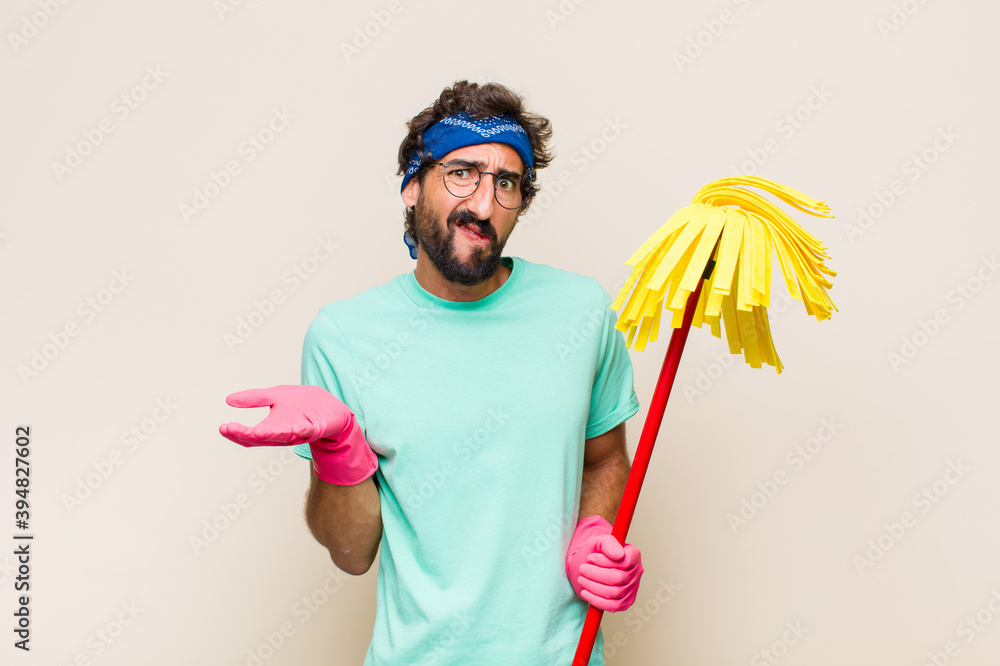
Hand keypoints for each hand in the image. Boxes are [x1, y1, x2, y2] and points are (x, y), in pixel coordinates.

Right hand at [219, 384, 376, 484]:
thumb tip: (228, 400)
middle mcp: (283, 434)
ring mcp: (300, 432)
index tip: (222, 427)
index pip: (250, 435)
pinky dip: (302, 430)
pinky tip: (296, 427)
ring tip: (256, 431)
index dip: (236, 433)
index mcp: (271, 429)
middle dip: (246, 434)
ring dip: (271, 434)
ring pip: (284, 436)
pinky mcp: (317, 427)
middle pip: (263, 438)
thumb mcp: (275, 396)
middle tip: (231, 429)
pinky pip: (309, 431)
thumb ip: (254, 399)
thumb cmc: (302, 403)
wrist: (331, 407)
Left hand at [566, 515, 642, 612]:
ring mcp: (633, 589)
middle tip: (582, 569)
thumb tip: (618, 556)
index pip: (624, 561)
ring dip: (593, 586)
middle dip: (595, 574)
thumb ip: (608, 543)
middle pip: (618, 578)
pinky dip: (596, 600)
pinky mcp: (625, 602)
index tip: (590, 558)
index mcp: (633, 554)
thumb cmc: (594, 554)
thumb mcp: (597, 541)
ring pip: (614, 592)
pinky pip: (613, 606)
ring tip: (582, 578)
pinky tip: (585, 592)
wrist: (587, 567)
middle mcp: (636, 572)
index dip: (604, 561)